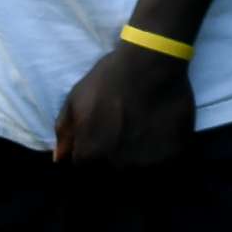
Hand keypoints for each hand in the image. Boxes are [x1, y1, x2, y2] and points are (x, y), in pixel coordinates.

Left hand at [54, 43, 194, 166]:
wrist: (151, 60)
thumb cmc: (110, 77)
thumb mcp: (76, 98)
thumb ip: (66, 131)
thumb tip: (60, 159)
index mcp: (91, 153)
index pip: (87, 169)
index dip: (94, 154)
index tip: (102, 139)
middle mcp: (117, 163)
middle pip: (114, 171)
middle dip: (116, 156)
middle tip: (124, 132)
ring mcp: (146, 161)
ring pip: (139, 168)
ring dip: (139, 156)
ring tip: (143, 130)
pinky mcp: (172, 153)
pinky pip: (165, 161)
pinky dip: (161, 150)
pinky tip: (159, 129)